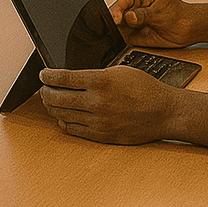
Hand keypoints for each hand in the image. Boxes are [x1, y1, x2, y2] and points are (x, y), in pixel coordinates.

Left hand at [37, 66, 177, 144]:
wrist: (164, 112)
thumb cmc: (145, 89)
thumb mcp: (120, 70)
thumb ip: (95, 74)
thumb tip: (72, 78)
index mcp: (101, 81)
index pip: (63, 78)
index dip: (48, 76)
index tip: (43, 74)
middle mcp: (97, 102)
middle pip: (57, 97)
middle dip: (45, 92)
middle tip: (44, 88)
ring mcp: (99, 121)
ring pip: (62, 114)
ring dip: (52, 107)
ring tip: (51, 101)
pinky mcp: (102, 135)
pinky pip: (74, 130)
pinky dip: (64, 122)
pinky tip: (64, 116)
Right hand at [109, 0, 195, 47]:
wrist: (190, 30)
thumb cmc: (181, 17)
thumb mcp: (161, 14)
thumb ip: (143, 15)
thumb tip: (128, 16)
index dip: (118, 8)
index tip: (116, 18)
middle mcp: (139, 3)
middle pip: (120, 9)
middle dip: (117, 18)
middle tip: (117, 25)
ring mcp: (136, 16)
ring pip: (120, 21)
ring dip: (119, 27)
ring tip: (123, 32)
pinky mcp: (136, 29)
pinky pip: (124, 32)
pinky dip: (122, 35)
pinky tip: (125, 36)